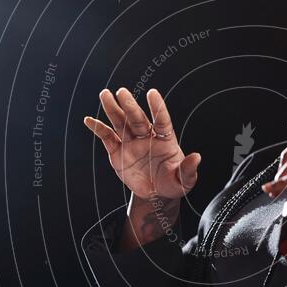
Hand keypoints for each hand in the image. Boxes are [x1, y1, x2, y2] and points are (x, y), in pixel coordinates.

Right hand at [83, 87, 200, 200]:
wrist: (156, 194)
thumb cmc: (172, 183)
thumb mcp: (184, 180)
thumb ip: (188, 170)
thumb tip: (197, 157)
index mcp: (165, 139)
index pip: (161, 120)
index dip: (157, 108)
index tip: (152, 93)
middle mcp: (147, 137)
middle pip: (137, 119)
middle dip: (130, 106)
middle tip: (122, 92)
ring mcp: (131, 143)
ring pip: (121, 123)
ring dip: (113, 109)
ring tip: (105, 94)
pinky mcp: (117, 152)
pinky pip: (107, 138)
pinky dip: (98, 128)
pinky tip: (89, 120)